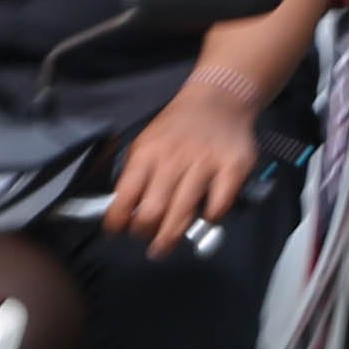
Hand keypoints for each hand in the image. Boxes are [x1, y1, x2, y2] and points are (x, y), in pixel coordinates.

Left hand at [107, 76, 267, 245]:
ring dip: (172, 236)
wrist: (218, 101)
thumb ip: (135, 174)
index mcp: (147, 154)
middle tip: (147, 244)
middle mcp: (173, 160)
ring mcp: (204, 164)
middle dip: (146, 234)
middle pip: (153, 210)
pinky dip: (210, 218)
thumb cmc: (177, 128)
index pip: (125, 194)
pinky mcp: (233, 169)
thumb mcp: (146, 143)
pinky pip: (219, 205)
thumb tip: (121, 209)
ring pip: (183, 212)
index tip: (116, 232)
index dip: (118, 219)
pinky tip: (204, 219)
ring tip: (165, 246)